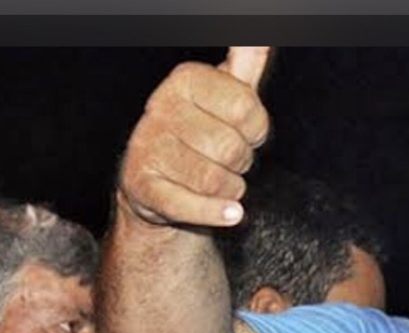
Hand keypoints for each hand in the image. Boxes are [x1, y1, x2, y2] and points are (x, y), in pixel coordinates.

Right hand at [117, 46, 271, 227]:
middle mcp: (160, 109)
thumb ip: (245, 66)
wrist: (160, 184)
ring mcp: (148, 148)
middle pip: (232, 147)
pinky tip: (230, 213)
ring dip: (229, 188)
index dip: (255, 129)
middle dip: (240, 162)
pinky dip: (217, 213)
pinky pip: (191, 205)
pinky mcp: (143, 186)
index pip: (246, 107)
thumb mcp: (225, 97)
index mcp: (185, 81)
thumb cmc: (201, 137)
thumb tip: (261, 38)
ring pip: (216, 179)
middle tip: (226, 160)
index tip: (244, 132)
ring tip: (216, 180)